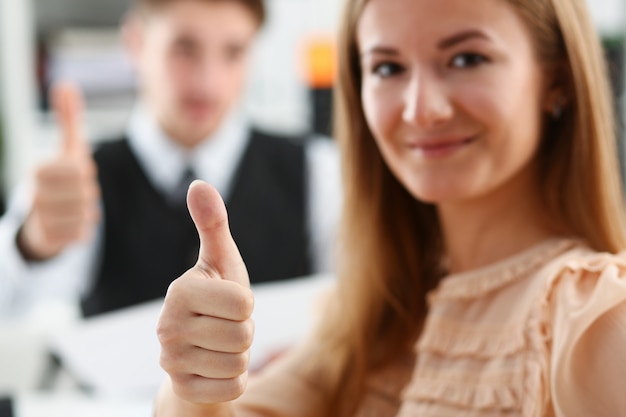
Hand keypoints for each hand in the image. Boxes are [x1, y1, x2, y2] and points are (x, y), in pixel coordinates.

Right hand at [17, 82, 100, 259]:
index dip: (85, 172)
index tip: (77, 173)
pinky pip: (82, 234)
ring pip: (85, 214)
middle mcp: (35, 195)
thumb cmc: (59, 178)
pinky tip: (71, 223)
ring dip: (86, 211)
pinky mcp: (48, 241)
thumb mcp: (66, 148)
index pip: (80, 170)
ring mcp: (40, 219)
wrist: (41, 221)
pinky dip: (83, 229)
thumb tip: (65, 84)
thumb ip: (68, 118)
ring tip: (73, 207)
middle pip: (86, 193)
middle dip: (87, 192)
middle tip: (76, 192)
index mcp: (39, 170)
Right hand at [157, 181, 252, 409]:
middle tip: (226, 325)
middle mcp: (167, 327)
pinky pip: (232, 388)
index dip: (246, 303)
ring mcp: (171, 362)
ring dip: (239, 354)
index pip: (243, 302)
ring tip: (220, 344)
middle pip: (243, 335)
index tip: (229, 302)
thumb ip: (213, 223)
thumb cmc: (218, 296)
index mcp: (179, 290)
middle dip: (245, 330)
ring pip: (239, 363)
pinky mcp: (181, 389)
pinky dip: (233, 379)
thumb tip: (199, 182)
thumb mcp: (221, 260)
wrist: (201, 348)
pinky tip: (215, 367)